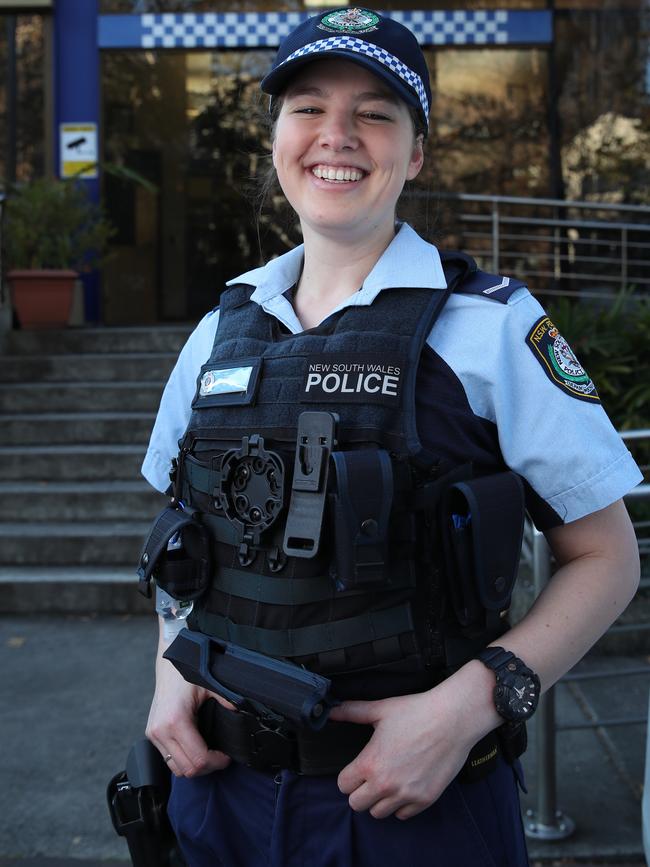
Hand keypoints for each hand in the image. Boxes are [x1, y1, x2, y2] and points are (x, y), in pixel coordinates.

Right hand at [146, 652, 231, 777]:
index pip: (198, 759)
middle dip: (208, 767)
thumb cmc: (187, 673)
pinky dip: (183, 760)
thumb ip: (227, 701)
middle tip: (221, 757)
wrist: (169, 665)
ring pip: (176, 768)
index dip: (217, 762)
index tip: (227, 756)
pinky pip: (168, 759)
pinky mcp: (152, 734)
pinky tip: (195, 748)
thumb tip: (241, 713)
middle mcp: (161, 731)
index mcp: (176, 721)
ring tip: (209, 755)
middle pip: (187, 769)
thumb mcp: (210, 685)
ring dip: (194, 766)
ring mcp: (154, 734)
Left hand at [330, 676, 488, 819]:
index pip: (343, 785)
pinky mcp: (425, 800)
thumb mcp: (380, 709)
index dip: (348, 775)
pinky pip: (403, 815)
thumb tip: (331, 711)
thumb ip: (351, 712)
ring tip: (388, 781)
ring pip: (379, 813)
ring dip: (379, 800)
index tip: (357, 768)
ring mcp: (406, 795)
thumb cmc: (416, 711)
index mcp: (370, 764)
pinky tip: (405, 785)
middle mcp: (385, 785)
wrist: (452, 719)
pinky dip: (401, 804)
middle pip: (357, 804)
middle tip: (371, 775)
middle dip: (360, 791)